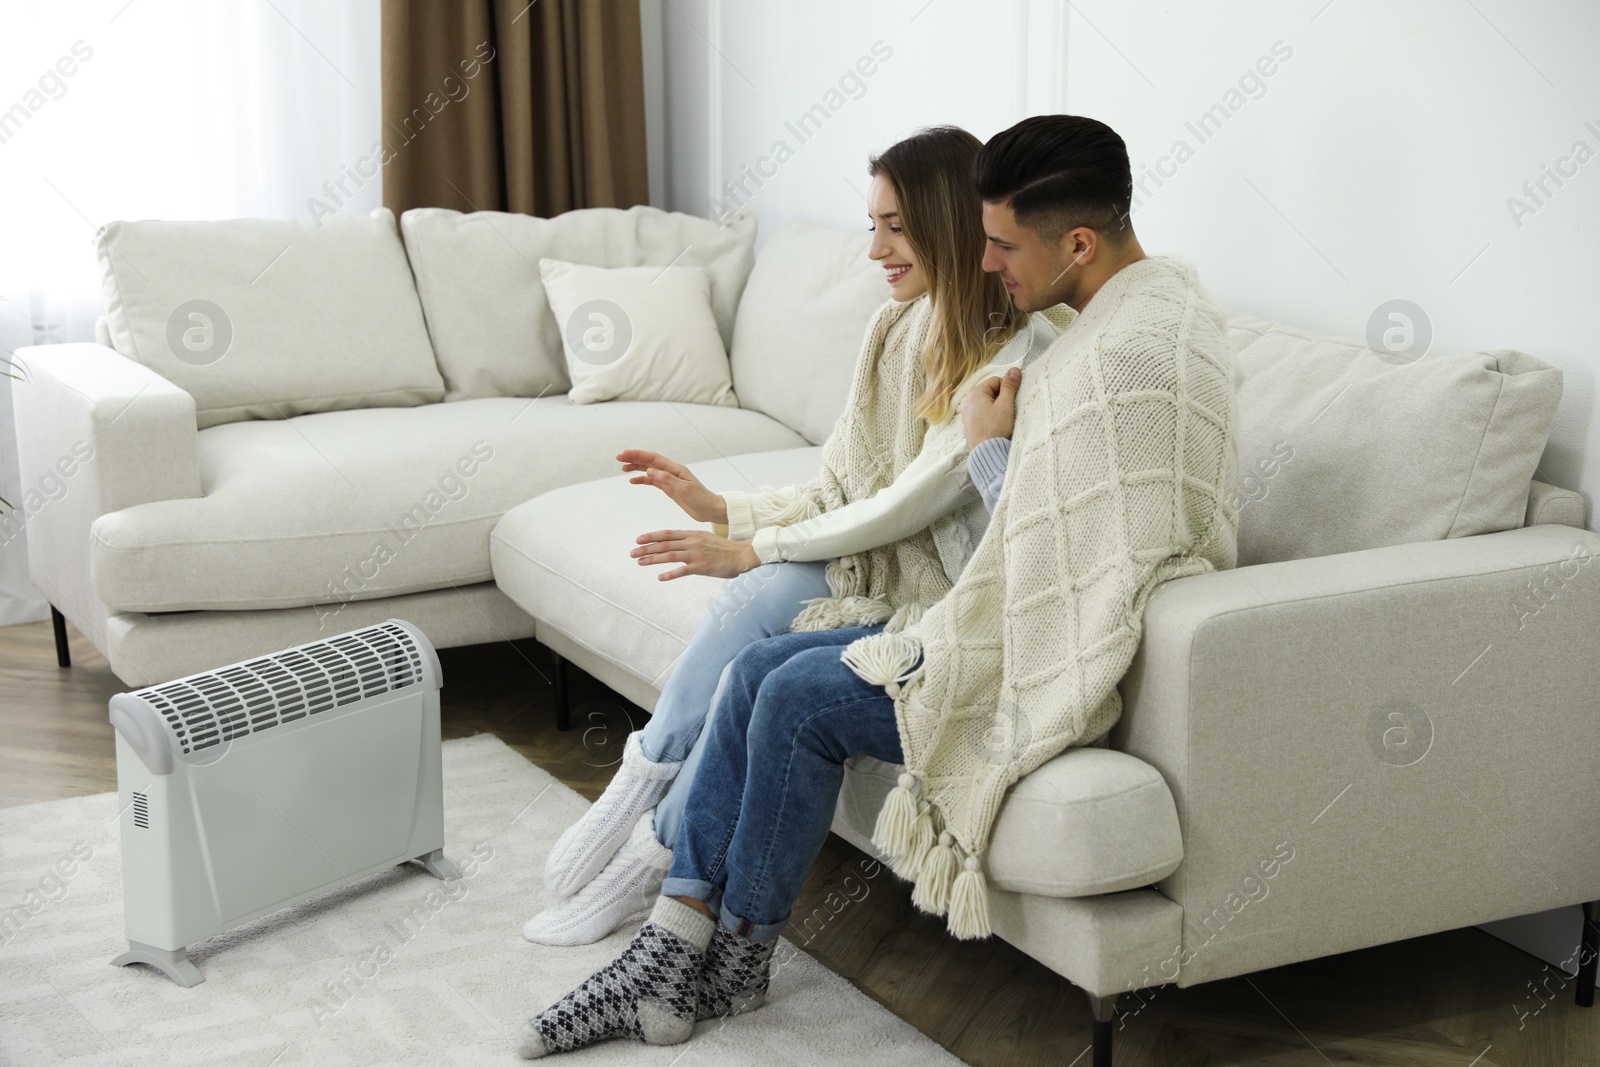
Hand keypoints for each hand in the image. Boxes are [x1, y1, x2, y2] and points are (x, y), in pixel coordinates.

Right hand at [617, 449, 728, 524]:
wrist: (709, 510)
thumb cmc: (700, 499)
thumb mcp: (684, 490)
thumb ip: (667, 479)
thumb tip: (650, 470)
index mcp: (675, 469)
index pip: (653, 458)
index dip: (637, 455)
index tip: (624, 453)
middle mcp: (671, 471)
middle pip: (649, 461)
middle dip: (634, 458)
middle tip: (618, 457)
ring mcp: (669, 479)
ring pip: (649, 469)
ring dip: (636, 467)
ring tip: (623, 467)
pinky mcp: (669, 488)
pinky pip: (652, 481)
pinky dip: (642, 479)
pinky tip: (633, 481)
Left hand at [631, 528, 759, 580]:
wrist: (741, 555)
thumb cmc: (723, 549)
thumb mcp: (705, 539)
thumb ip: (690, 540)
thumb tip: (675, 543)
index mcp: (692, 534)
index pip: (667, 534)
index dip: (652, 536)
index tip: (638, 539)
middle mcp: (692, 542)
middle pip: (664, 544)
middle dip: (646, 548)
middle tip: (632, 552)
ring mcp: (696, 554)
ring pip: (669, 556)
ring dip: (653, 559)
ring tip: (639, 562)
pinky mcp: (701, 567)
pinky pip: (682, 571)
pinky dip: (670, 574)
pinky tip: (660, 577)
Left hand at [960, 366, 1021, 449]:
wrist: (986, 453)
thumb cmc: (995, 429)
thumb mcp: (1006, 405)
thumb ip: (1010, 386)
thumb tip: (1014, 370)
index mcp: (975, 393)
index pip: (996, 381)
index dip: (1007, 389)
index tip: (1011, 401)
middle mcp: (967, 401)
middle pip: (990, 392)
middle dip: (1001, 399)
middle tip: (1007, 412)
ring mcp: (966, 413)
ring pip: (986, 403)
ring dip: (996, 409)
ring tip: (1001, 421)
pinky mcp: (969, 424)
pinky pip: (982, 414)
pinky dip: (990, 417)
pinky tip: (994, 426)